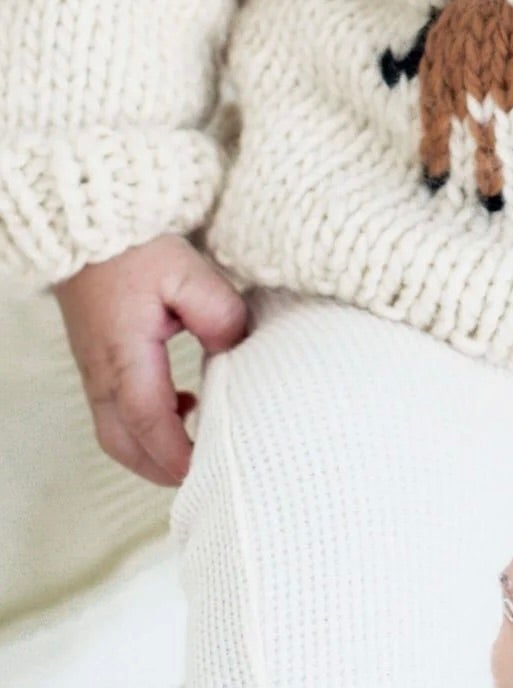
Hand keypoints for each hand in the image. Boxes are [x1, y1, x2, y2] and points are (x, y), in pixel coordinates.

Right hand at [50, 232, 250, 487]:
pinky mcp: (96, 362)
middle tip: (206, 472)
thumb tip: (234, 352)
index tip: (209, 470)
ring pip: (116, 435)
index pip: (149, 424)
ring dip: (152, 450)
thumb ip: (218, 314)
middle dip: (162, 468)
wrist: (92, 225)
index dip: (178, 454)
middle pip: (125, 445)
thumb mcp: (188, 273)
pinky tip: (181, 404)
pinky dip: (144, 427)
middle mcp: (101, 375)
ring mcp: (94, 371)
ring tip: (197, 442)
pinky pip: (114, 414)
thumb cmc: (137, 248)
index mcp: (124, 358)